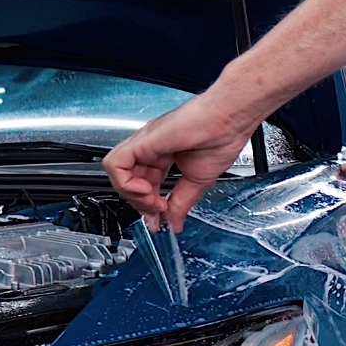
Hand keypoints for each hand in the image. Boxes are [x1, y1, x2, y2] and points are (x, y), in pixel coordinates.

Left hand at [104, 91, 254, 229]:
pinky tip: (147, 190)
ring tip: (154, 200)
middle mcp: (149, 149)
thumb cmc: (220, 138)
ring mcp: (144, 144)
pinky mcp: (142, 141)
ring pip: (116, 173)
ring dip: (133, 195)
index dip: (148, 205)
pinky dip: (126, 183)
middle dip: (141, 203)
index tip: (161, 218)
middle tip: (160, 210)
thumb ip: (181, 203)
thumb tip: (174, 224)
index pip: (142, 185)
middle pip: (127, 181)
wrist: (229, 121)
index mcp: (161, 156)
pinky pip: (116, 164)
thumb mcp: (197, 181)